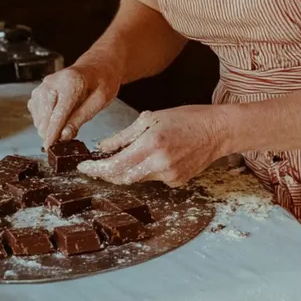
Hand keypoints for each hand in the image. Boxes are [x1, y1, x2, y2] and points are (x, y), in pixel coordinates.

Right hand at [28, 54, 121, 148]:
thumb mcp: (100, 100)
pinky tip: (57, 121)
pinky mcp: (39, 91)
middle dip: (51, 132)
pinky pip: (36, 112)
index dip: (53, 132)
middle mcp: (52, 82)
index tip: (48, 146)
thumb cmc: (102, 82)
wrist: (96, 67)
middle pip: (45, 115)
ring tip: (65, 127)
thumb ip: (81, 118)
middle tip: (65, 138)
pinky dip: (44, 121)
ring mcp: (43, 85)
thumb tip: (64, 136)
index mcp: (70, 81)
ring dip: (48, 127)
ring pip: (38, 116)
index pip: (58, 112)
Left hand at [77, 105, 230, 186]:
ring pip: (137, 179)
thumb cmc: (185, 118)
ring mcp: (170, 175)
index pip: (114, 165)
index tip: (83, 168)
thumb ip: (124, 136)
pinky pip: (153, 179)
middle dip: (106, 174)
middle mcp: (160, 163)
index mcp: (151, 143)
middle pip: (123, 177)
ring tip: (130, 154)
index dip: (96, 170)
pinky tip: (157, 156)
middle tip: (96, 167)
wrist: (217, 130)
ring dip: (127, 170)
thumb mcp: (151, 118)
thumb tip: (101, 148)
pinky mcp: (177, 182)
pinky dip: (147, 170)